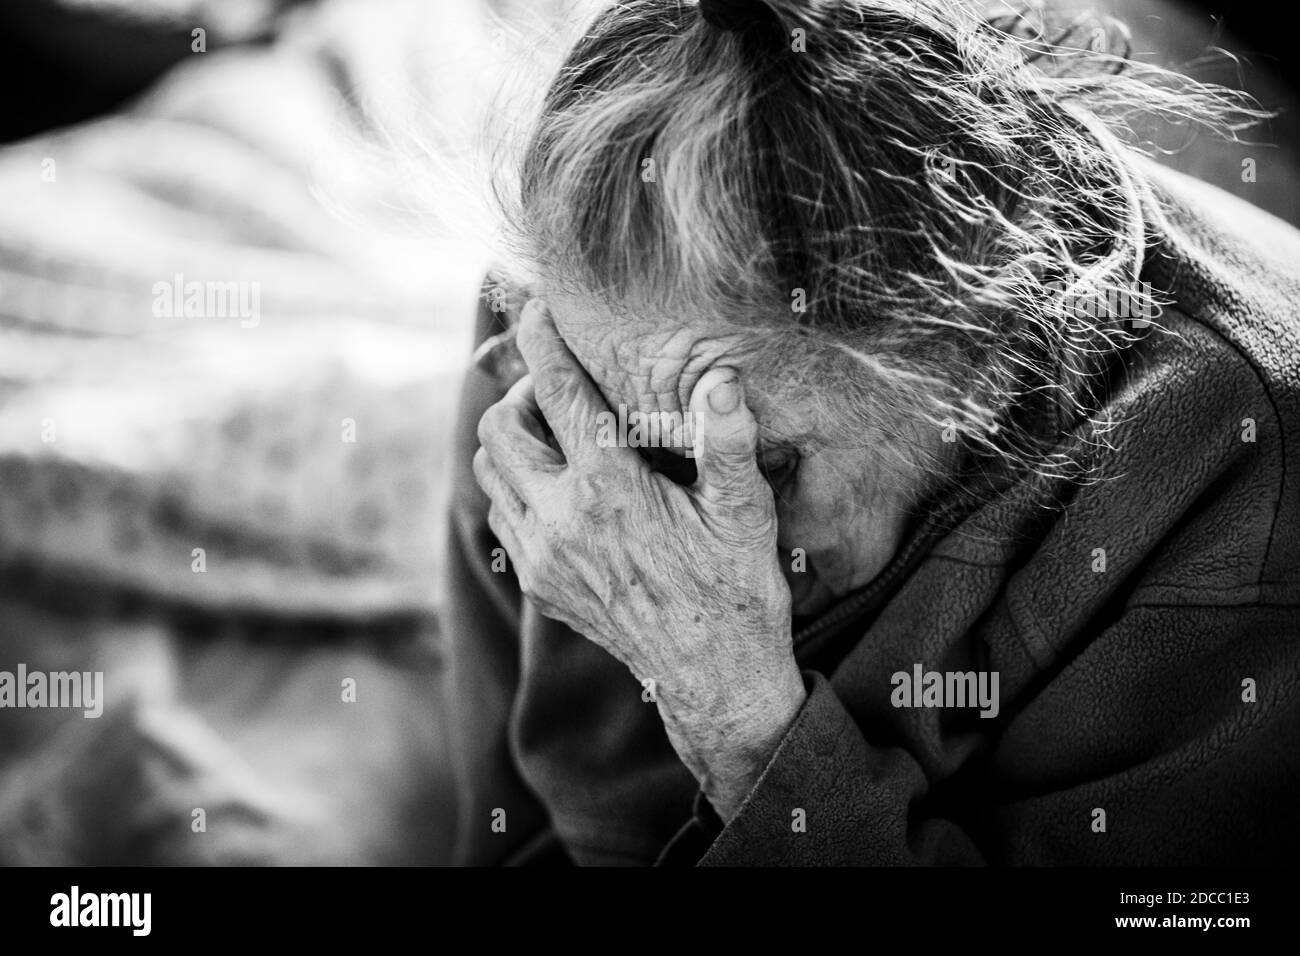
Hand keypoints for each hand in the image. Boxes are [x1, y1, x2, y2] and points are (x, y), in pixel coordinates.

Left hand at [473, 299, 806, 820]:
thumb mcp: (744, 511)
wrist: (714, 676)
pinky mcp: (538, 584)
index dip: (543, 339)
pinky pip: (502, 514)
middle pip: (499, 426)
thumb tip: (721, 381)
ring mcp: (542, 557)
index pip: (559, 393)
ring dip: (513, 440)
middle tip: (563, 391)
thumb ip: (729, 442)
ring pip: (489, 471)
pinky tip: (561, 485)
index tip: (536, 308)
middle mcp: (562, 521)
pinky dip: (516, 485)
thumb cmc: (736, 587)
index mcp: (611, 489)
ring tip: (559, 433)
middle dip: (522, 393)